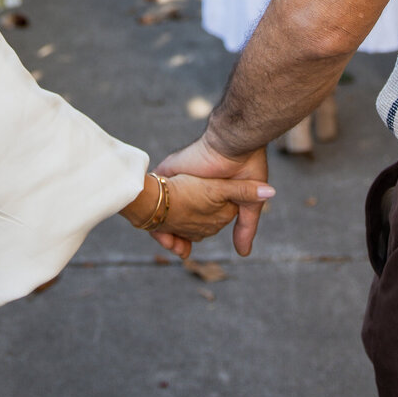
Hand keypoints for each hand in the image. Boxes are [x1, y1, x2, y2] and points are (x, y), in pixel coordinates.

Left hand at [157, 135, 269, 255]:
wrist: (233, 143)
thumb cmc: (246, 167)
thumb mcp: (249, 204)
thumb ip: (246, 227)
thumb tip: (244, 253)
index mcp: (211, 195)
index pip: (194, 222)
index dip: (188, 238)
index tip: (184, 251)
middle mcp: (193, 187)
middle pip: (176, 216)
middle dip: (173, 234)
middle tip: (176, 249)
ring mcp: (181, 178)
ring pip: (161, 205)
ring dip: (160, 223)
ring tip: (165, 239)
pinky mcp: (170, 169)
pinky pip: (153, 187)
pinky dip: (148, 202)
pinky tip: (152, 217)